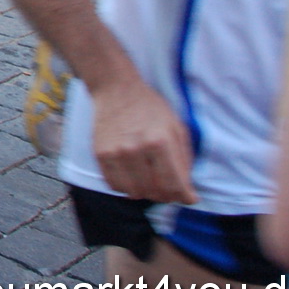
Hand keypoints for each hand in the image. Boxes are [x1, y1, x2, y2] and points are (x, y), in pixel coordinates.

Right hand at [89, 80, 197, 203]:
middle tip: (169, 190)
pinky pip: (113, 184)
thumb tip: (187, 189)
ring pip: (133, 192)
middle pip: (154, 192)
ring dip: (145, 193)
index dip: (184, 197)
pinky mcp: (100, 153)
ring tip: (150, 183)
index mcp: (160, 142)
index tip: (188, 198)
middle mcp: (136, 149)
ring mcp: (116, 152)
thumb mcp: (177, 127)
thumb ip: (184, 159)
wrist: (116, 89)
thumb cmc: (150, 108)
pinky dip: (125, 187)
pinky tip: (132, 177)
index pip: (174, 184)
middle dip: (166, 196)